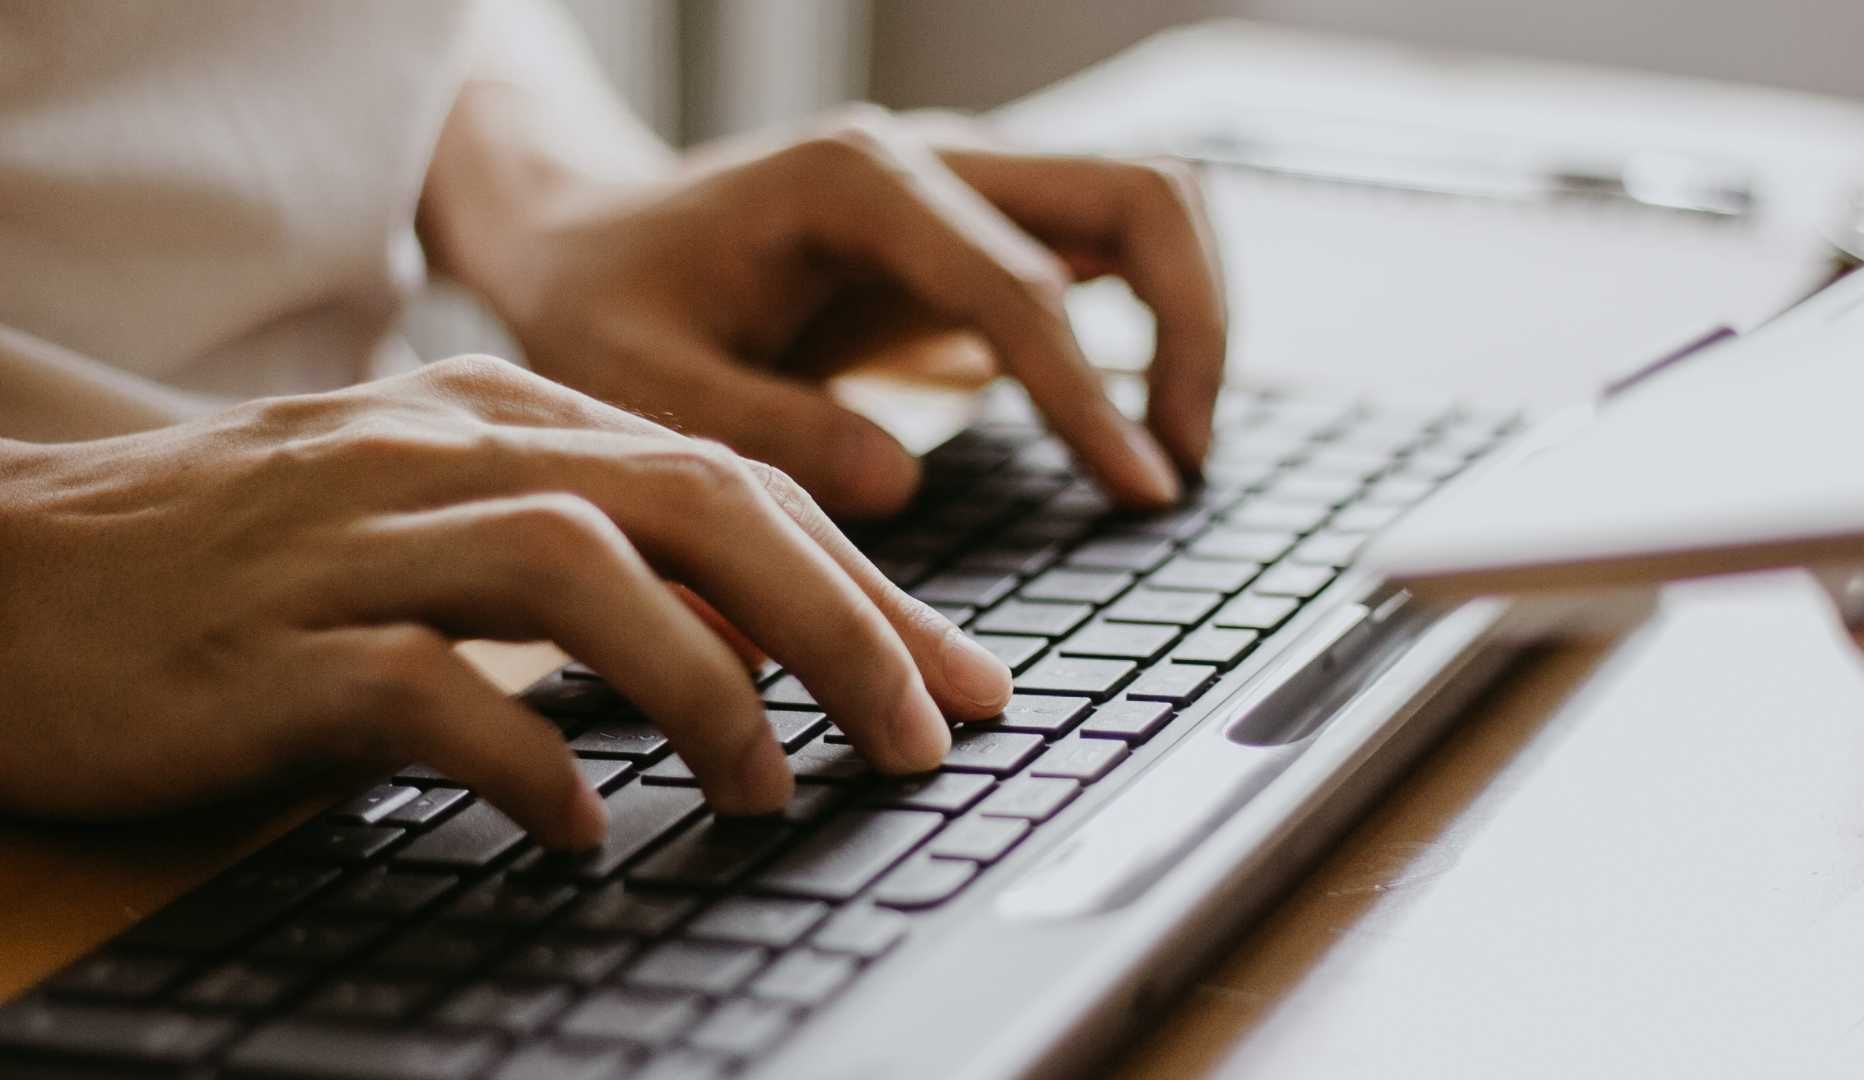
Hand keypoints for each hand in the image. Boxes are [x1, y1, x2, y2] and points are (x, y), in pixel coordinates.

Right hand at [0, 356, 1012, 846]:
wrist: (5, 569)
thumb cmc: (246, 562)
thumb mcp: (439, 521)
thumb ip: (590, 559)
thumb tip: (756, 647)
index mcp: (502, 415)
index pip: (731, 478)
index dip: (866, 582)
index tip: (958, 680)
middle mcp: (442, 449)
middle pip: (694, 500)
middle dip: (840, 620)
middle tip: (922, 736)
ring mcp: (351, 538)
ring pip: (579, 569)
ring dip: (705, 685)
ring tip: (767, 788)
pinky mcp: (264, 645)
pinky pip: (422, 689)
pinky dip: (524, 760)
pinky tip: (575, 834)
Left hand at [446, 107, 1226, 517]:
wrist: (586, 239)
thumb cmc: (608, 308)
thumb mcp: (644, 380)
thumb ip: (766, 428)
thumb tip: (904, 482)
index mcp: (856, 183)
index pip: (1023, 283)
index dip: (1090, 396)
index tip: (1140, 491)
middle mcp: (934, 160)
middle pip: (1142, 192)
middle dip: (1194, 326)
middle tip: (1177, 465)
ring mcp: (968, 183)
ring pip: (1148, 203)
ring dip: (1192, 317)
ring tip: (1170, 451)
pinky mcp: (979, 227)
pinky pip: (1108, 247)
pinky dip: (1152, 320)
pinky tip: (1128, 425)